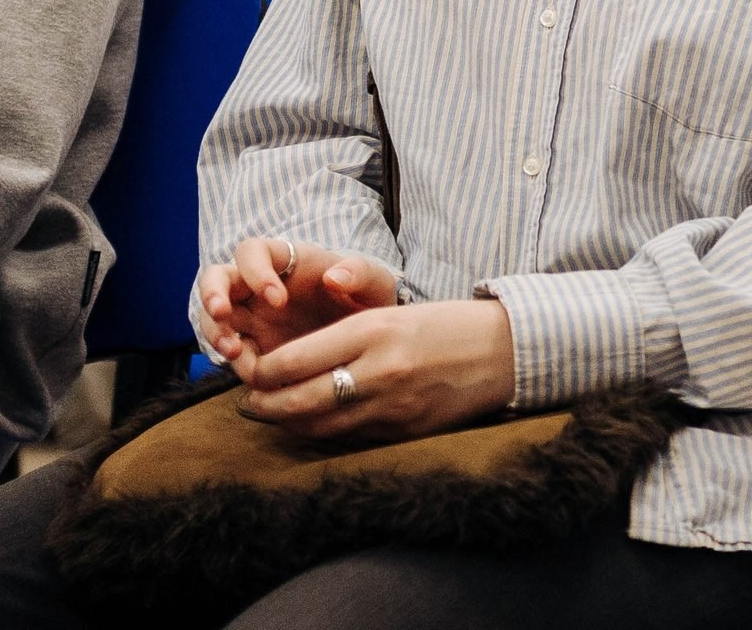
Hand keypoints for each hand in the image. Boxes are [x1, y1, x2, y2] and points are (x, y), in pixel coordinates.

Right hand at [197, 238, 397, 369]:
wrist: (368, 337)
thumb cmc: (366, 298)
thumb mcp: (373, 282)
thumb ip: (360, 273)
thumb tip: (335, 278)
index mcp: (285, 260)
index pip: (252, 251)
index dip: (255, 272)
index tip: (278, 299)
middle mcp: (258, 284)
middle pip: (216, 278)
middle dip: (212, 294)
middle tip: (223, 315)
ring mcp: (251, 316)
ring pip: (213, 316)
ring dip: (215, 332)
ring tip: (235, 353)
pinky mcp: (253, 346)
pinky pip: (230, 351)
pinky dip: (235, 363)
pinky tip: (254, 377)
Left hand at [236, 299, 516, 443]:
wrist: (503, 351)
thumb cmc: (443, 325)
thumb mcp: (389, 313)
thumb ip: (341, 337)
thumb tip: (288, 364)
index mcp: (373, 331)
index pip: (296, 360)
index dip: (264, 372)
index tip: (253, 371)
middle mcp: (379, 370)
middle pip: (299, 400)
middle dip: (265, 405)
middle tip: (248, 403)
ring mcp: (392, 406)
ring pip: (320, 426)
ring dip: (289, 425)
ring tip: (273, 417)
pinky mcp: (405, 432)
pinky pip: (350, 438)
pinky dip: (324, 434)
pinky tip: (313, 428)